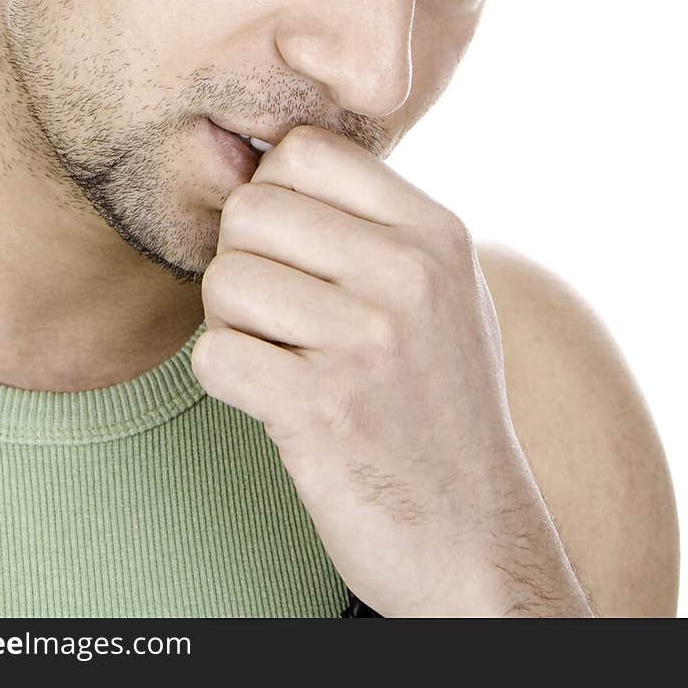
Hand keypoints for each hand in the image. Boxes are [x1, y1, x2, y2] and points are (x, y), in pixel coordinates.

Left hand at [191, 125, 588, 616]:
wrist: (473, 538)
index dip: (275, 192)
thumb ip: (370, 219)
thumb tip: (253, 151)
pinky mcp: (322, 411)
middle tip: (278, 312)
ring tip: (281, 356)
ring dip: (232, 322)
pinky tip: (272, 398)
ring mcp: (368, 342)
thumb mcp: (441, 289)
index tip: (291, 246)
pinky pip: (214, 354)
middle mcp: (408, 274)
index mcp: (435, 232)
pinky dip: (227, 377)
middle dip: (244, 258)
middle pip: (251, 209)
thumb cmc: (439, 402)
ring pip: (224, 278)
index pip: (304, 149)